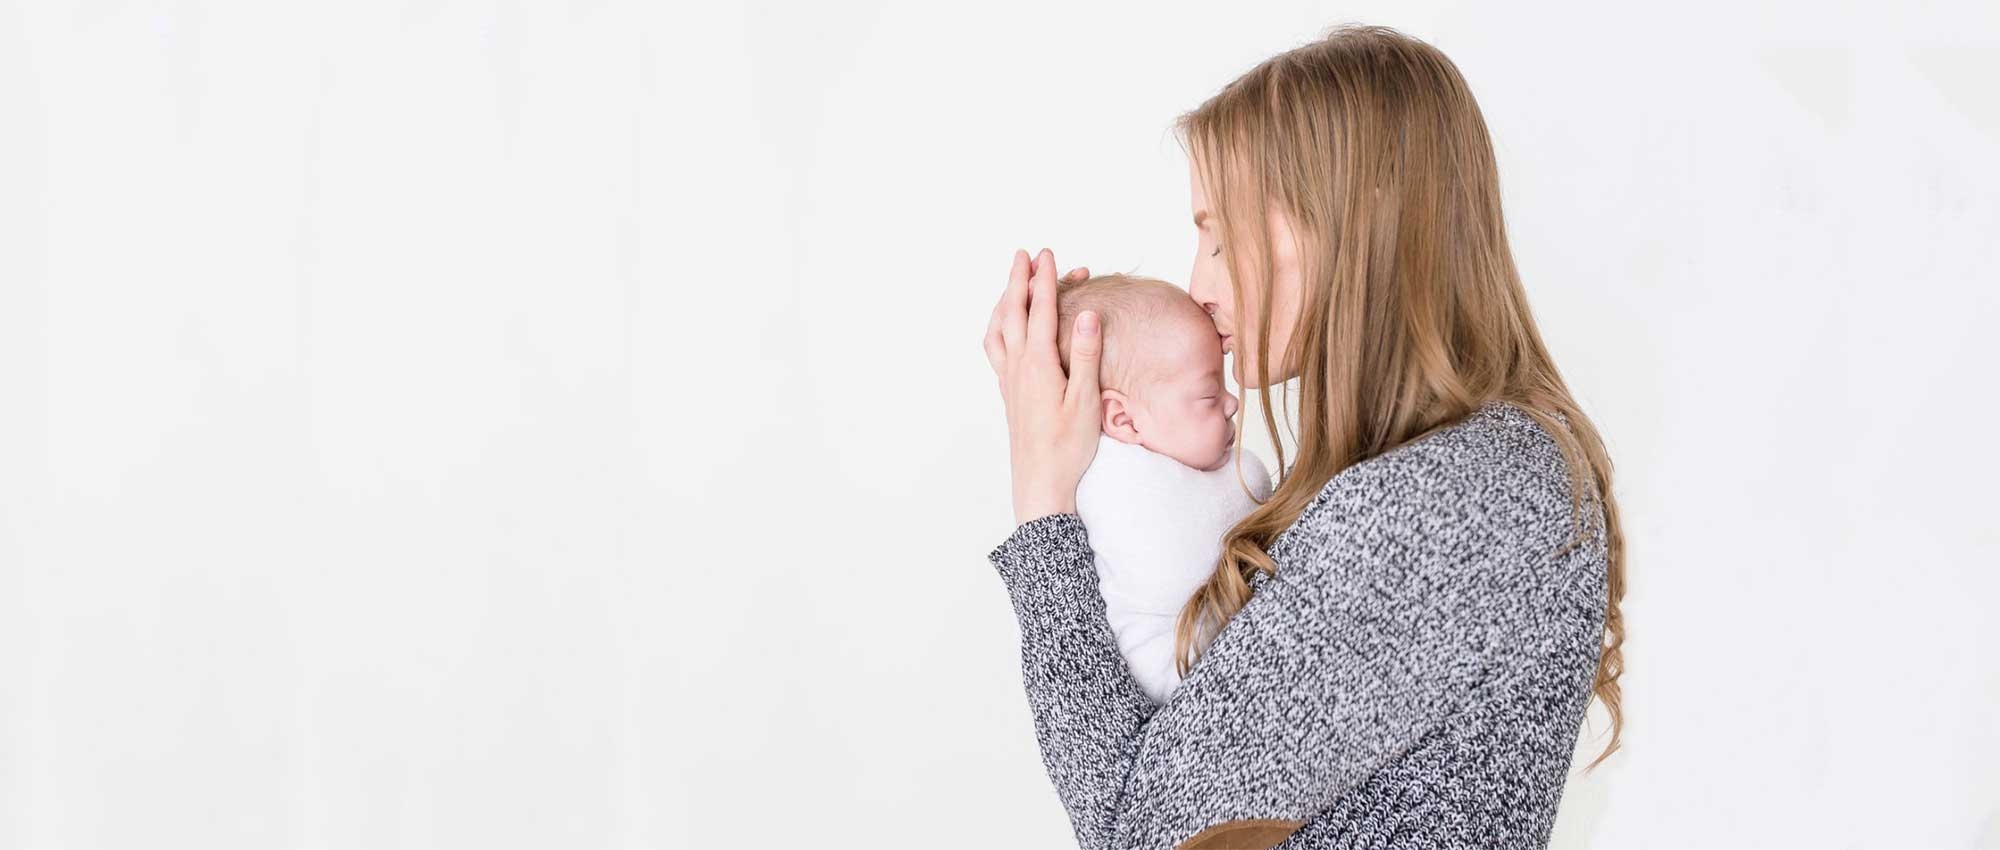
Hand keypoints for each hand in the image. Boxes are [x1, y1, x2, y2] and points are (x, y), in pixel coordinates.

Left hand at [983, 248, 1102, 524]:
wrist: (1041, 483)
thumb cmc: (1067, 447)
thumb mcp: (1086, 401)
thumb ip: (1085, 355)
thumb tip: (1086, 313)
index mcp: (1038, 365)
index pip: (1040, 311)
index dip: (1044, 280)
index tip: (1048, 255)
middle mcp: (1018, 368)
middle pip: (1013, 313)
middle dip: (1019, 281)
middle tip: (1025, 255)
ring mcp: (1009, 380)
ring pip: (998, 330)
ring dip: (1005, 302)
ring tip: (1012, 284)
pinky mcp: (1008, 393)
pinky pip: (995, 349)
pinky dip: (998, 328)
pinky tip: (1004, 330)